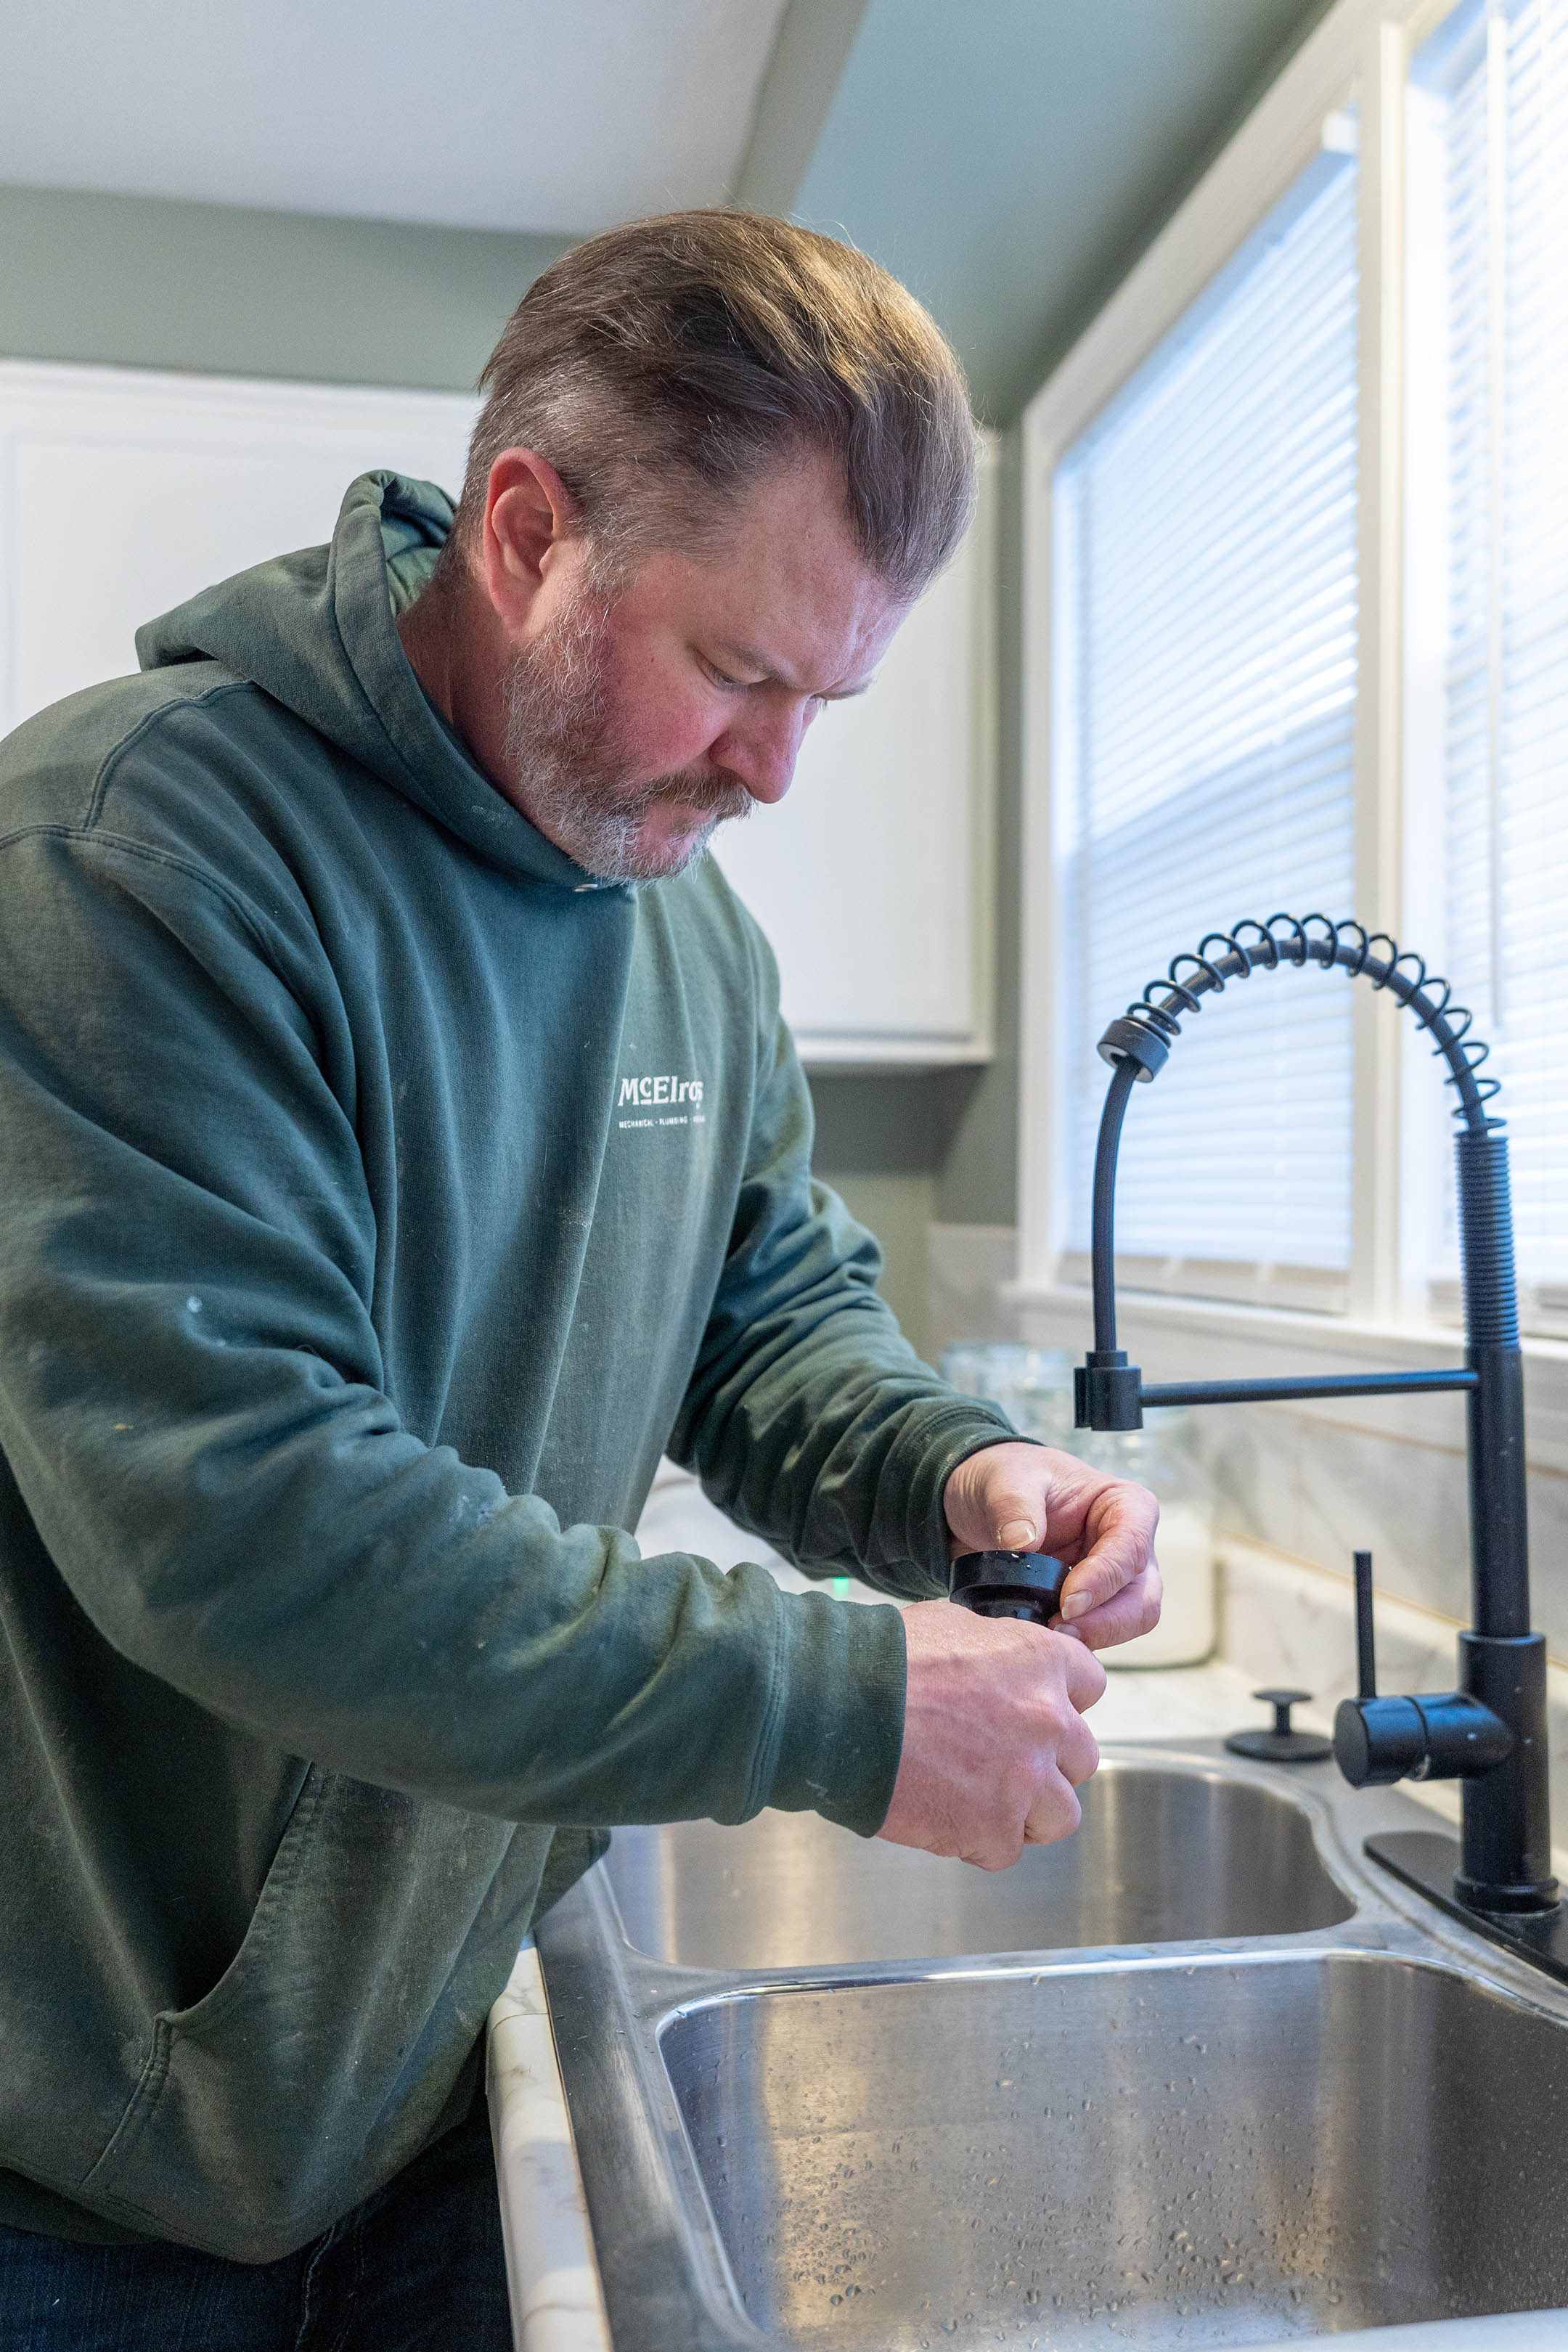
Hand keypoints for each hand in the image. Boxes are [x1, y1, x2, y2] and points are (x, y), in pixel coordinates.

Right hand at [877, 1599, 1104, 1867]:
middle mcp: (1047, 1720)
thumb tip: (1000, 1666)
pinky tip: (944, 1817)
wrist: (839, 1707)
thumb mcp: (953, 1626)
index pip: (1090, 1685)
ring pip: (1060, 1815)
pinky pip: (1005, 1850)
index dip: (1061, 1701)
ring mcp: (1025, 1779)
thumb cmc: (883, 1661)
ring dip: (1025, 1812)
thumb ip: (997, 1651)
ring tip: (980, 1801)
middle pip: (1081, 1757)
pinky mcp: (994, 1828)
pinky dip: (977, 1842)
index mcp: (1040, 1662)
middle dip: (1046, 1763)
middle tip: (999, 1762)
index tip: (1037, 1713)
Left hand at [942, 1440, 1162, 1651]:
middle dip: (1105, 1622)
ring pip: (1127, 1624)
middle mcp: (1130, 1548)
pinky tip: (1039, 1640)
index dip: (1105, 1579)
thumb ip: (1015, 1505)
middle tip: (1058, 1632)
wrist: (982, 1504)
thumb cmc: (1007, 1479)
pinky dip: (1073, 1643)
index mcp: (1125, 1505)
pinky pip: (1094, 1634)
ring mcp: (1114, 1582)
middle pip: (1143, 1598)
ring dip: (1091, 1637)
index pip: (1132, 1546)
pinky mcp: (1090, 1608)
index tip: (1067, 1601)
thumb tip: (1023, 1542)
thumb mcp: (1005, 1478)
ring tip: (1047, 1639)